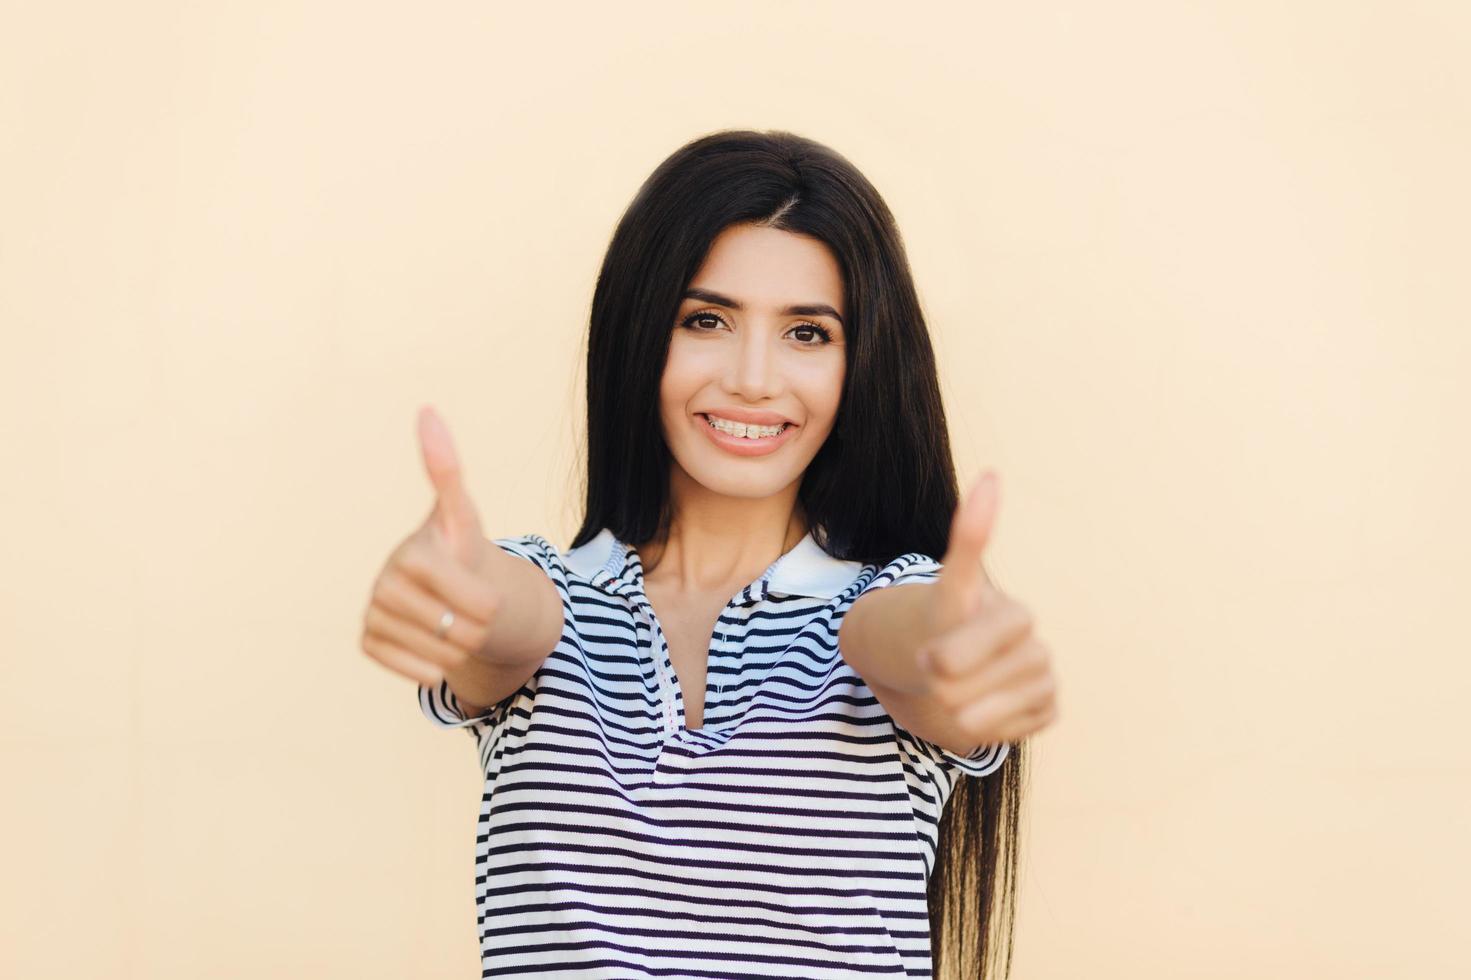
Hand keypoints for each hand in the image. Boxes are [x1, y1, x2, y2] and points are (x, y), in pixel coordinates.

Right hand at [359, 405, 509, 689]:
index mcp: (412, 554)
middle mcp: (384, 583)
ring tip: (448, 618)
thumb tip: (427, 410)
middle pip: (462, 635)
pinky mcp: (367, 642)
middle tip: (464, 603)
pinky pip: (415, 673)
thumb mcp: (464, 515)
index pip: (477, 605)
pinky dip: (432, 667)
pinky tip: (430, 643)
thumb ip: (448, 470)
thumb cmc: (459, 549)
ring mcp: (372, 614)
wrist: (445, 587)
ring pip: (442, 658)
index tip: (477, 582)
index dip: (488, 603)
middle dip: (475, 626)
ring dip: (457, 648)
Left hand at [917, 471, 1059, 743]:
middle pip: (995, 678)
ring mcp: (1044, 681)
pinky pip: (1014, 731)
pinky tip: (975, 711)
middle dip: (954, 683)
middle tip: (934, 676)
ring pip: (1003, 710)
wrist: (938, 669)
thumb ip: (971, 537)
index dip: (961, 650)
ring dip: (969, 711)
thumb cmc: (942, 624)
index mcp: (1015, 614)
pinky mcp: (1045, 713)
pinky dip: (989, 727)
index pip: (998, 634)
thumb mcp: (948, 585)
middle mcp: (1036, 647)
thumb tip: (992, 475)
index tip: (929, 659)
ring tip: (949, 703)